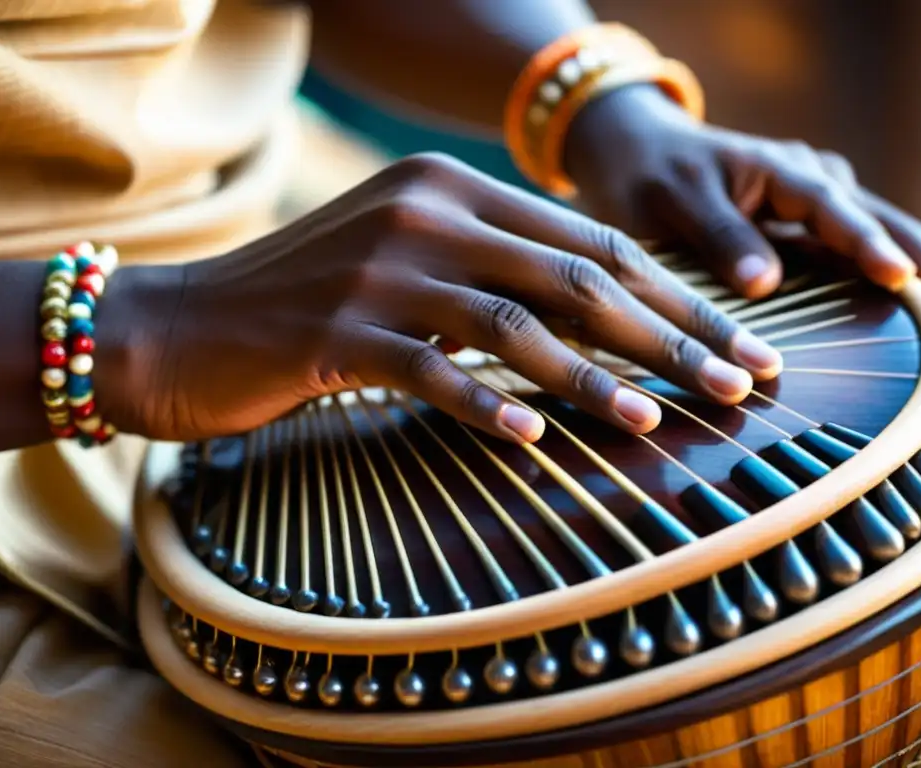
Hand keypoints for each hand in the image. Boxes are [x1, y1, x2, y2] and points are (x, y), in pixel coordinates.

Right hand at [95, 153, 783, 444]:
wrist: (182, 327)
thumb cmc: (308, 304)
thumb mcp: (409, 263)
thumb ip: (492, 270)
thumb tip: (602, 322)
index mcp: (451, 187)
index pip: (591, 241)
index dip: (676, 296)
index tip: (738, 344)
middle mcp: (424, 212)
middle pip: (575, 278)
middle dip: (669, 336)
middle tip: (737, 386)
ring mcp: (379, 269)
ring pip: (515, 324)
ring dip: (594, 378)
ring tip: (656, 420)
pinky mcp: (336, 331)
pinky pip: (430, 370)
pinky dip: (485, 405)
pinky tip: (533, 442)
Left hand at [564, 86, 920, 338]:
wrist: (640, 154)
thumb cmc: (652, 175)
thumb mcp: (674, 199)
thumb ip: (719, 235)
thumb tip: (767, 283)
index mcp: (785, 171)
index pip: (838, 211)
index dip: (870, 246)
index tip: (898, 280)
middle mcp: (817, 184)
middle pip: (892, 228)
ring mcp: (823, 207)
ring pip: (891, 244)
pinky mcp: (816, 231)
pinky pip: (865, 258)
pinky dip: (898, 289)